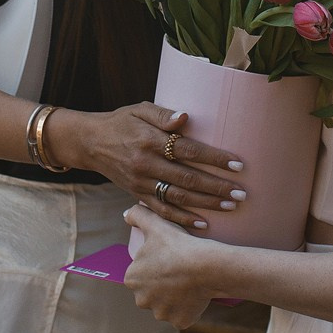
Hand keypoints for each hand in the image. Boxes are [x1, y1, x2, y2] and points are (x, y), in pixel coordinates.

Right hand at [46, 103, 244, 230]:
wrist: (90, 143)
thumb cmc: (121, 122)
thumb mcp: (139, 109)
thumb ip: (163, 114)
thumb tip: (185, 117)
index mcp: (150, 140)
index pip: (188, 150)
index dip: (213, 158)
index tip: (237, 164)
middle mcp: (146, 164)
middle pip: (187, 178)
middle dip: (216, 186)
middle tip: (241, 192)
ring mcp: (141, 182)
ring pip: (178, 196)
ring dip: (206, 203)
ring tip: (231, 205)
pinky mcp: (137, 194)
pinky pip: (162, 210)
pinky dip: (182, 219)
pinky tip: (203, 223)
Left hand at [121, 206, 217, 329]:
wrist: (206, 266)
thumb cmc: (178, 245)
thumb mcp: (156, 224)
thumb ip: (137, 215)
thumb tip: (125, 214)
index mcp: (132, 279)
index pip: (141, 275)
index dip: (154, 267)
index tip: (167, 260)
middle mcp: (142, 300)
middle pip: (151, 293)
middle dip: (161, 287)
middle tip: (178, 271)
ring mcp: (161, 314)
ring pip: (166, 306)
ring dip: (174, 299)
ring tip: (187, 284)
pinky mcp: (180, 322)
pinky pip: (182, 317)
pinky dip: (187, 310)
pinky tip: (194, 298)